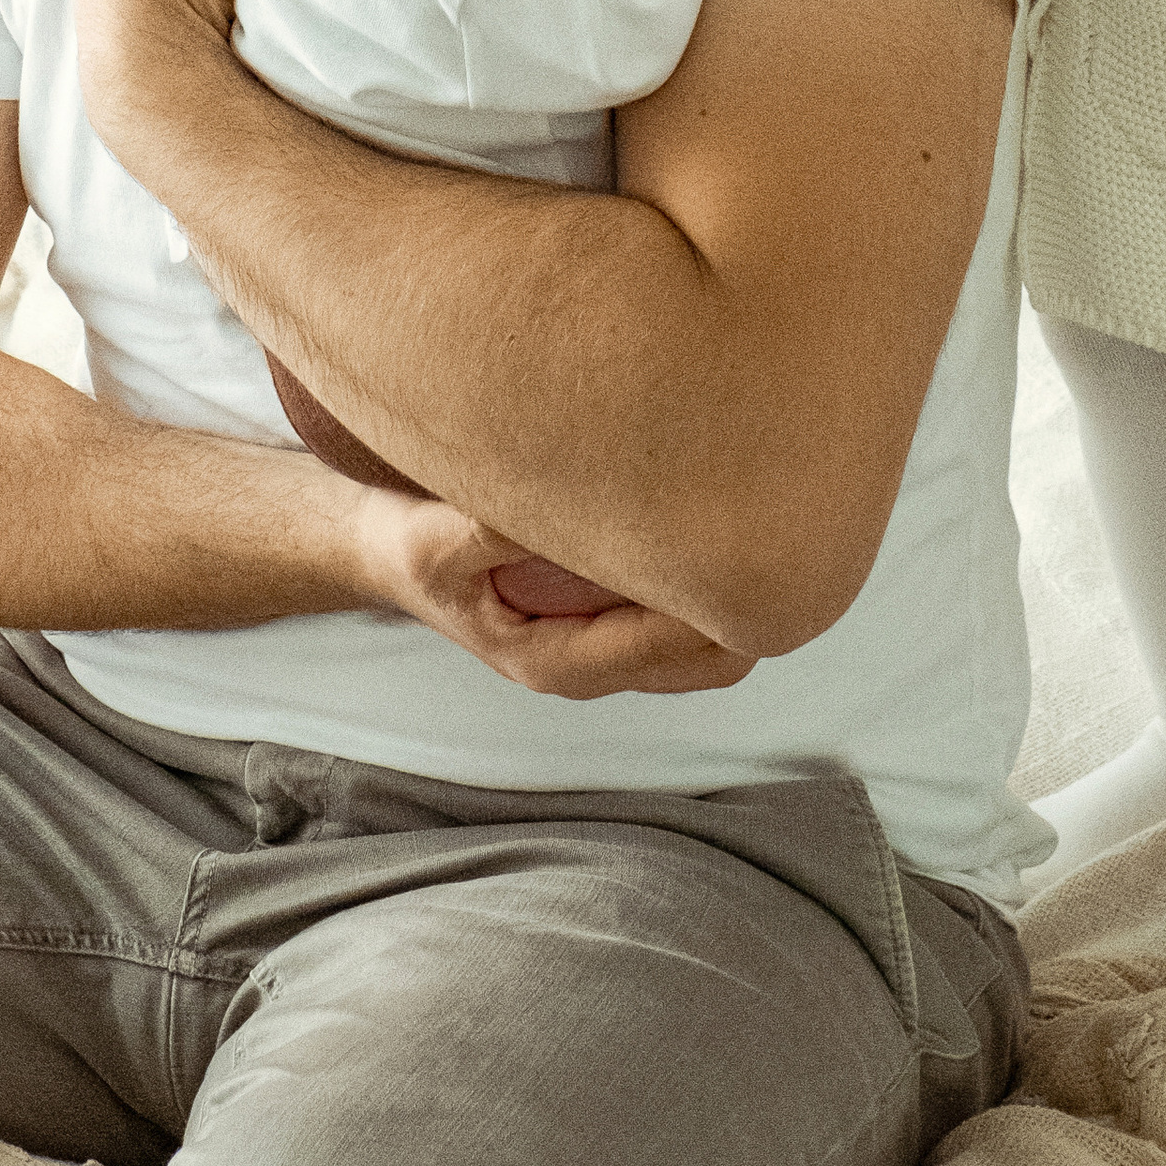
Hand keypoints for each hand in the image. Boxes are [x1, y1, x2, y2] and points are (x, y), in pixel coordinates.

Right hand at [351, 488, 758, 699]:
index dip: (717, 605)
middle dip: (745, 604)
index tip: (748, 542)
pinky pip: (686, 611)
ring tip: (762, 511)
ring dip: (734, 591)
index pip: (670, 650)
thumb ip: (491, 531)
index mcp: (555, 661)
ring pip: (708, 640)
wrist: (386, 550)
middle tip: (779, 519)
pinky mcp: (609, 612)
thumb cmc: (410, 547)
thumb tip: (556, 504)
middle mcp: (592, 661)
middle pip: (712, 659)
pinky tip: (716, 511)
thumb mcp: (435, 541)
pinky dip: (709, 576)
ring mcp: (605, 641)